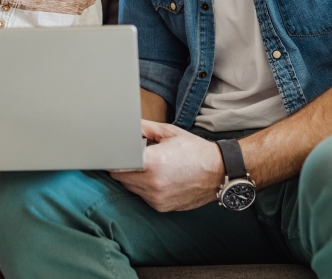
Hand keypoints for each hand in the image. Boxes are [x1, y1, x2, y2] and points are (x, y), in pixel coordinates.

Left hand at [110, 120, 224, 211]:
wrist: (218, 172)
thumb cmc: (195, 151)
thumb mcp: (169, 133)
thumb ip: (145, 128)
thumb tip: (128, 124)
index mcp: (152, 162)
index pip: (118, 164)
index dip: (113, 159)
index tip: (113, 154)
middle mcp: (152, 183)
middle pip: (120, 177)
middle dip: (123, 166)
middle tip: (133, 157)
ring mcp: (156, 198)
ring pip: (130, 188)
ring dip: (133, 178)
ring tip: (149, 167)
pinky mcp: (161, 207)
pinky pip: (143, 196)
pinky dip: (144, 188)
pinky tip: (157, 178)